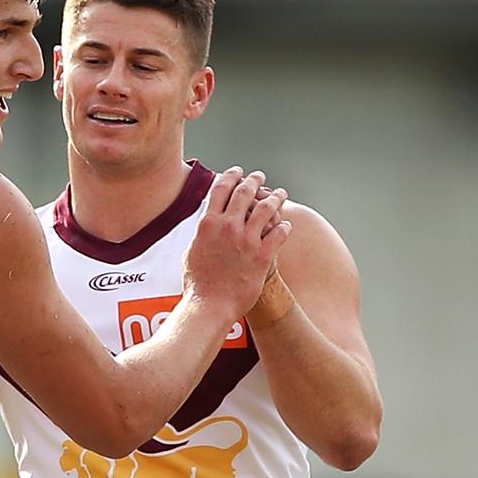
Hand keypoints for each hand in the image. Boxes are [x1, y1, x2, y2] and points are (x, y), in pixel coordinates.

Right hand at [183, 168, 290, 322]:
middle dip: (254, 181)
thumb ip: (200, 237)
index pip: (220, 189)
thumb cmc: (197, 285)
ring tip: (280, 194)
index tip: (237, 172)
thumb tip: (202, 230)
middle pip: (244, 193)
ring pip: (266, 208)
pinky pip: (279, 233)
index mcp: (208, 224)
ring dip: (275, 198)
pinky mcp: (262, 255)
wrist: (210, 305)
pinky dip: (284, 226)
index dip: (231, 176)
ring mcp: (246, 240)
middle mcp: (228, 227)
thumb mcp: (190, 253)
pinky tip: (287, 225)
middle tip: (260, 177)